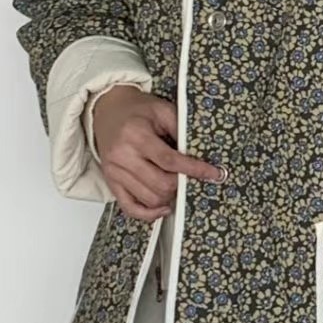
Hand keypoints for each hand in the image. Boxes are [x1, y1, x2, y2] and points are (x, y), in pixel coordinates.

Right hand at [92, 86, 224, 222]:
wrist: (108, 109)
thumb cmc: (137, 110)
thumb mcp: (162, 109)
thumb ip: (180, 128)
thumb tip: (200, 153)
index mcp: (136, 135)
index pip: (170, 160)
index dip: (194, 170)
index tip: (214, 174)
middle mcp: (122, 156)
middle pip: (161, 184)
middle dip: (181, 184)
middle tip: (190, 178)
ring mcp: (115, 172)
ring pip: (150, 199)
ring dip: (169, 198)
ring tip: (176, 186)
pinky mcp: (111, 182)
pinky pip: (130, 208)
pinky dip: (149, 214)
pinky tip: (163, 207)